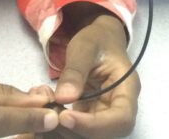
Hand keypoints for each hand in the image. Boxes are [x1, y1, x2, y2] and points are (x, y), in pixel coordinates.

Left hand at [19, 4, 138, 138]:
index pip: (120, 119)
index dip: (95, 125)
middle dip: (75, 131)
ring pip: (88, 136)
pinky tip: (40, 118)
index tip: (65, 117)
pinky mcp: (89, 119)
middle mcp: (119, 108)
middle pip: (105, 134)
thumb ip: (75, 71)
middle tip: (47, 116)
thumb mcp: (85, 48)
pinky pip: (76, 131)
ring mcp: (104, 116)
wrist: (98, 41)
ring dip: (63, 132)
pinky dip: (58, 128)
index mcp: (127, 90)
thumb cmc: (97, 40)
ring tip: (41, 115)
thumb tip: (63, 98)